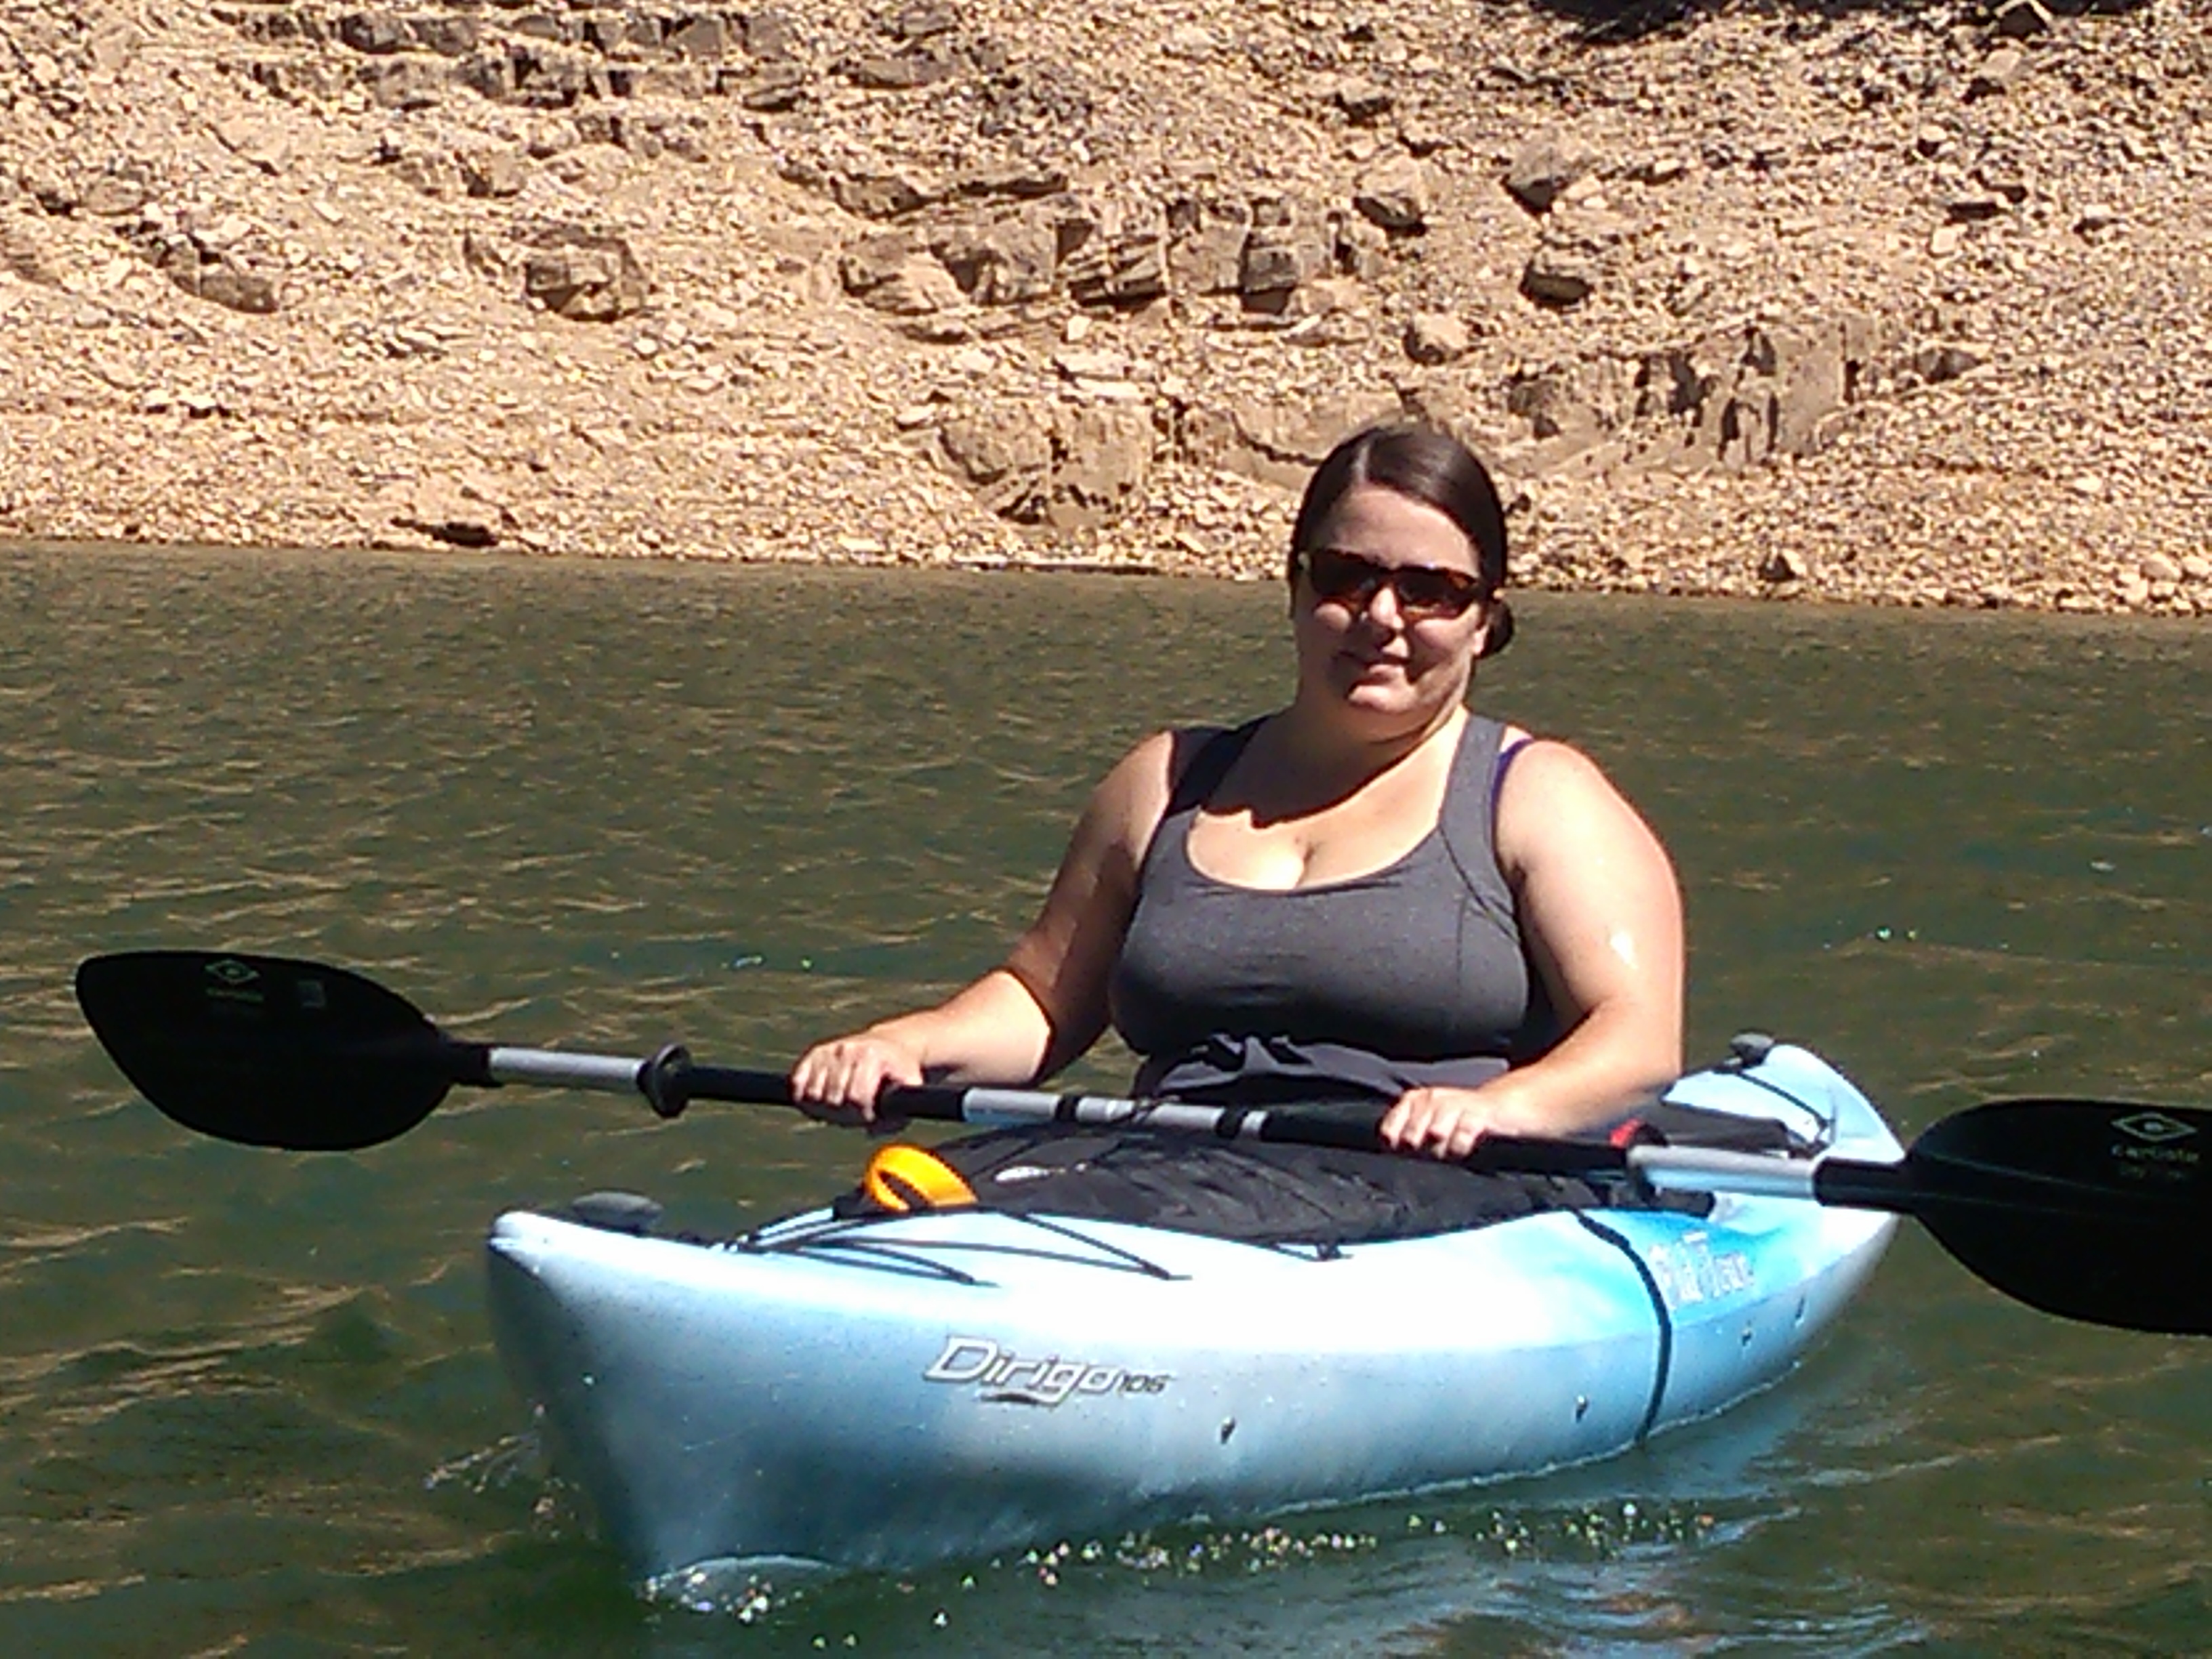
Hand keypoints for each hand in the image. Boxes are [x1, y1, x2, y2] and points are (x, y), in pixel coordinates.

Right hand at [788, 1032, 924, 1125]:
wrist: (886, 1045)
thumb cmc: (897, 1071)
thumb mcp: (910, 1086)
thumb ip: (901, 1110)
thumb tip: (873, 1129)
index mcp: (872, 1056)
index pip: (857, 1097)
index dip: (862, 1115)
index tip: (869, 1117)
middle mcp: (848, 1049)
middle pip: (833, 1098)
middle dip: (843, 1115)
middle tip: (853, 1115)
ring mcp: (829, 1050)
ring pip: (813, 1093)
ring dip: (823, 1108)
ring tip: (839, 1108)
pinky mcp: (814, 1054)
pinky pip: (797, 1083)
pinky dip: (804, 1098)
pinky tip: (821, 1101)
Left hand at [1377, 1084, 1532, 1160]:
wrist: (1498, 1107)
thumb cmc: (1457, 1121)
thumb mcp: (1428, 1123)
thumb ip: (1407, 1134)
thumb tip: (1389, 1151)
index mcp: (1413, 1100)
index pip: (1389, 1129)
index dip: (1395, 1146)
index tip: (1405, 1153)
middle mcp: (1431, 1098)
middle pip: (1411, 1136)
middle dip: (1420, 1151)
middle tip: (1434, 1151)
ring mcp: (1454, 1105)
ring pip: (1436, 1135)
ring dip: (1442, 1150)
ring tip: (1450, 1149)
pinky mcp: (1477, 1115)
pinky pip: (1461, 1139)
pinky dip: (1460, 1148)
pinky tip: (1464, 1147)